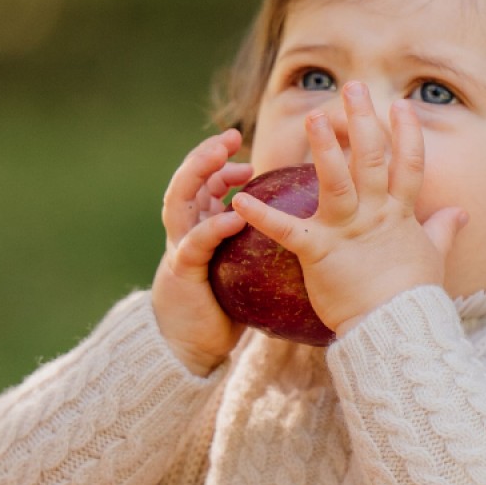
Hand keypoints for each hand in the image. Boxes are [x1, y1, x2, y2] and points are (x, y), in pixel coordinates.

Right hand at [152, 130, 251, 374]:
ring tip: (221, 159)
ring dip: (198, 176)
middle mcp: (184, 231)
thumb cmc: (223, 305)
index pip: (202, 182)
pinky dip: (212, 227)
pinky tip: (233, 216)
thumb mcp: (241, 264)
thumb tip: (306, 221)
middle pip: (186, 181)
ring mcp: (179, 250)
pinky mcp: (182, 273)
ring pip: (179, 202)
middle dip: (204, 155)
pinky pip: (195, 244)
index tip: (239, 149)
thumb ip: (257, 239)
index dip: (217, 161)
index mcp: (198, 226)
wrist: (192, 346)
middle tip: (228, 138)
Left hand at [229, 83, 468, 335]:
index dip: (406, 133)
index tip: (401, 104)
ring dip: (323, 147)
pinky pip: (286, 230)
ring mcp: (347, 231)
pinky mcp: (319, 252)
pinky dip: (261, 216)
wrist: (396, 330)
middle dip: (362, 120)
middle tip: (352, 87)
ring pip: (336, 180)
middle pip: (371, 159)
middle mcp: (376, 215)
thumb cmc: (414, 297)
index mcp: (400, 215)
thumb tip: (460, 213)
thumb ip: (442, 230)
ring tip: (313, 116)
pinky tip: (238, 200)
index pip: (408, 165)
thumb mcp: (433, 257)